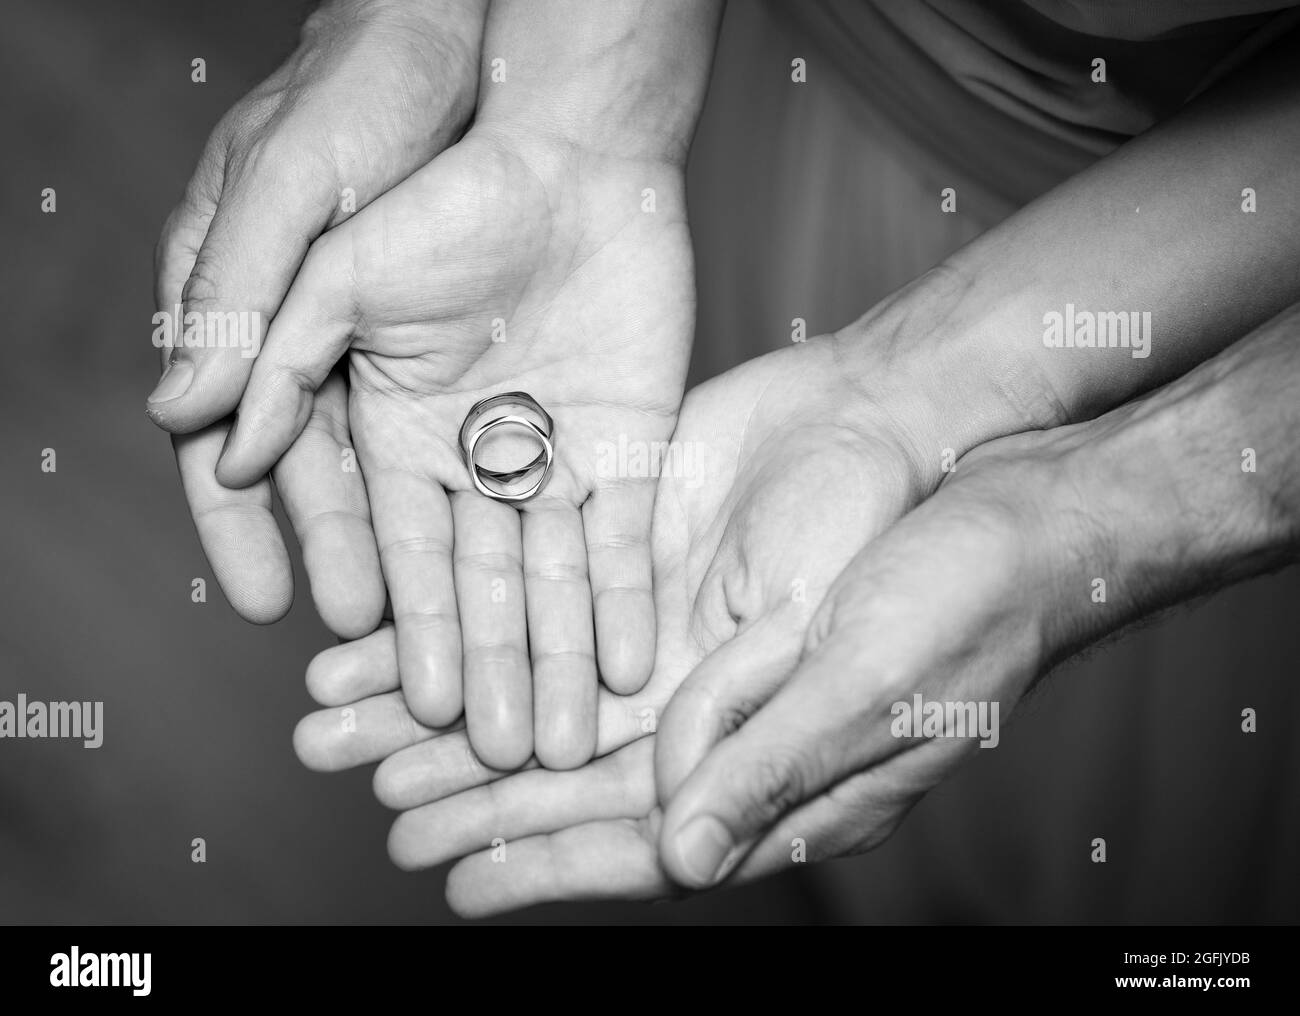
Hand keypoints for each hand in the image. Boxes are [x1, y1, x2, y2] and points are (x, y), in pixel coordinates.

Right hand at [196, 122, 696, 768]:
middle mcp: (474, 459)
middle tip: (499, 755)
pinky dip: (626, 597)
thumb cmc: (442, 197)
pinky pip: (627, 533)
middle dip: (491, 667)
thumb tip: (200, 440)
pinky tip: (631, 665)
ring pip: (554, 577)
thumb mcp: (337, 263)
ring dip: (560, 659)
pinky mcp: (631, 440)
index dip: (405, 624)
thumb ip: (276, 350)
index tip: (409, 699)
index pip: (394, 548)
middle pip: (480, 584)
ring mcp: (556, 455)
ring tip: (568, 745)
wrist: (567, 155)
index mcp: (397, 432)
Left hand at [291, 330, 957, 907]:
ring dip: (448, 704)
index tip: (451, 879)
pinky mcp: (661, 563)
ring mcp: (681, 638)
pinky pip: (557, 600)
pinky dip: (488, 614)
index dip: (544, 858)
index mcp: (770, 773)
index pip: (639, 836)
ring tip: (343, 718)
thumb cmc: (960, 597)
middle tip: (355, 787)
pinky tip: (419, 626)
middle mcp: (711, 716)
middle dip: (459, 782)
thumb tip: (682, 856)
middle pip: (565, 767)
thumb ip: (772, 764)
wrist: (976, 465)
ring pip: (544, 683)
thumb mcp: (870, 681)